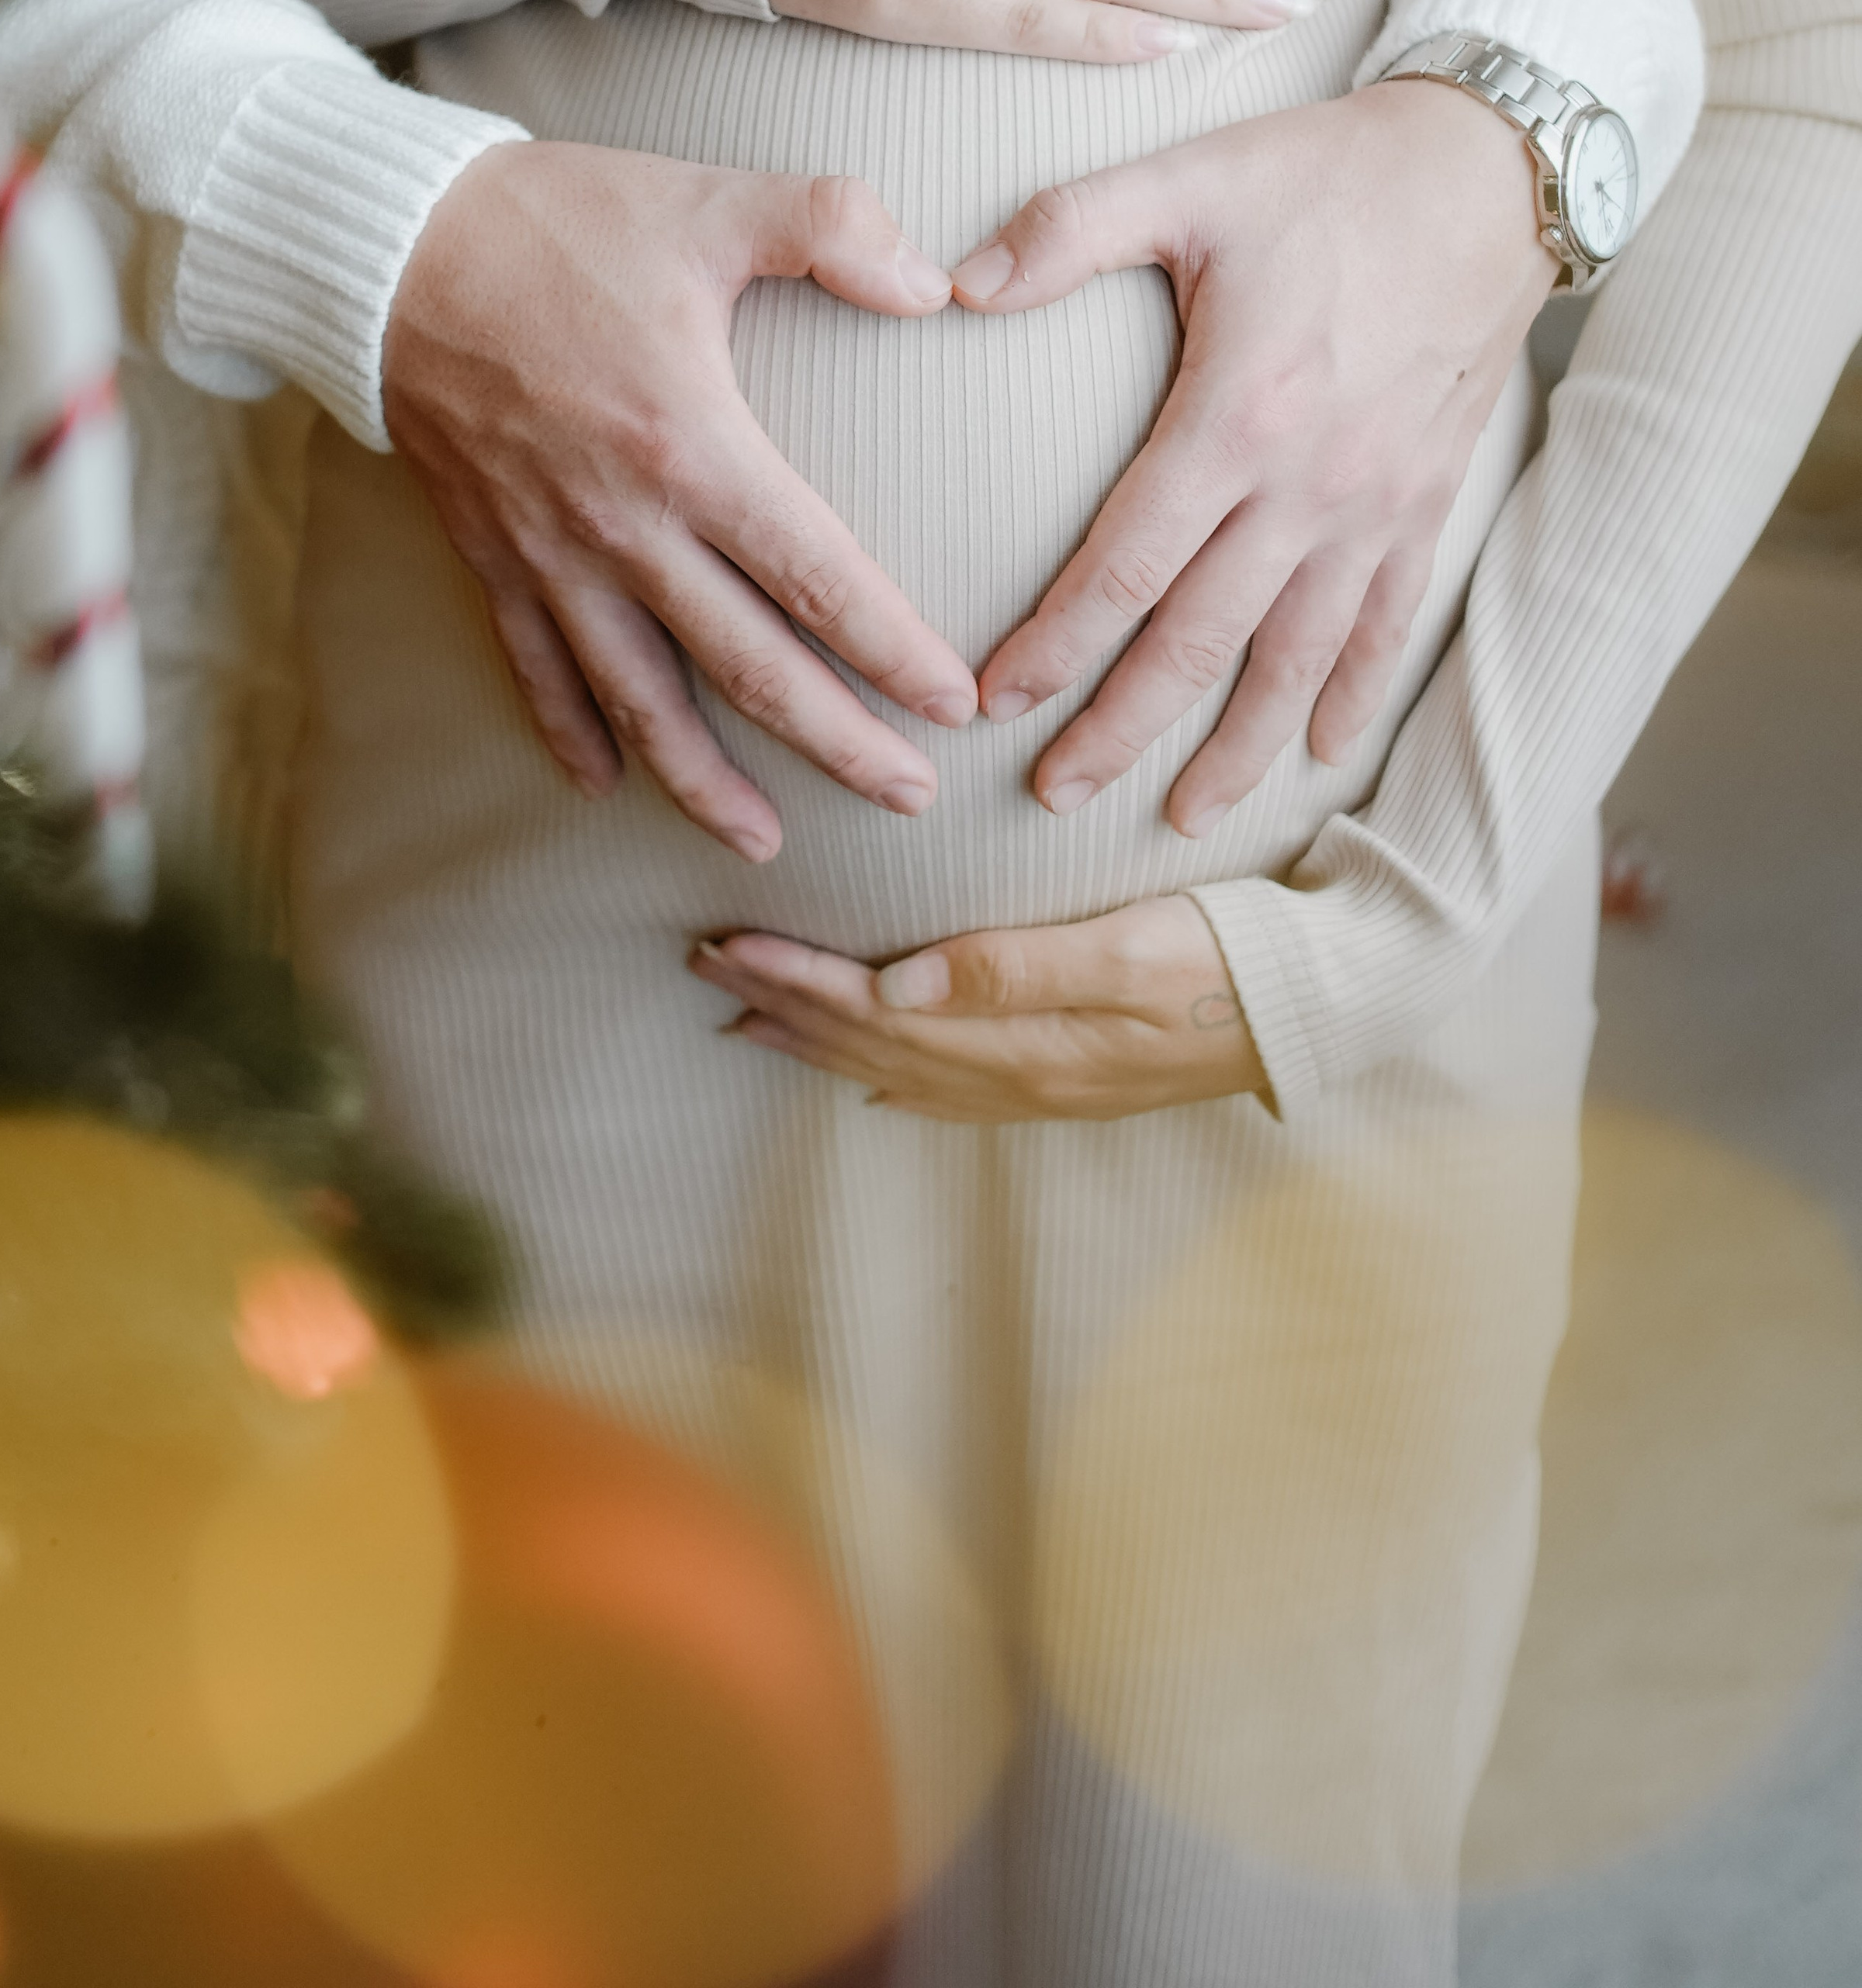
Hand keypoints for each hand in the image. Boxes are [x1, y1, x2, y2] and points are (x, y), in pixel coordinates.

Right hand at [383, 141, 977, 861]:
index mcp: (692, 449)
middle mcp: (624, 527)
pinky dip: (569, 732)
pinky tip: (601, 786)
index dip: (893, 650)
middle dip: (838, 745)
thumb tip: (934, 285)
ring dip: (704, 781)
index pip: (818, 578)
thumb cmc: (555, 222)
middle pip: (750, 668)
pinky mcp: (490, 556)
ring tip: (764, 845)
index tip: (956, 706)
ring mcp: (551, 555)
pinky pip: (535, 668)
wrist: (385, 251)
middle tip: (910, 799)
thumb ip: (832, 227)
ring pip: (640, 700)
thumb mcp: (706, 202)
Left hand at [691, 896, 1265, 1121]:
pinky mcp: (1074, 1079)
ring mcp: (1048, 1085)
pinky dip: (891, 1076)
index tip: (726, 944)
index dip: (795, 981)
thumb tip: (897, 987)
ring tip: (749, 1016)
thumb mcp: (1133, 949)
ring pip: (901, 1070)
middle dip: (784, 1005)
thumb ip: (1015, 968)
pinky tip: (865, 1070)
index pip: (878, 1013)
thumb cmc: (1235, 954)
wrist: (1330, 1002)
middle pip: (873, 1045)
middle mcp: (1023, 1074)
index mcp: (1024, 1039)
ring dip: (820, 1040)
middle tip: (704, 965)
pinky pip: (952, 1089)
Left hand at [953, 82, 1560, 832]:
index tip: (994, 702)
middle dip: (1122, 726)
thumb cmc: (1328, 174)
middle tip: (1055, 796)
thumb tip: (958, 281)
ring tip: (1181, 815)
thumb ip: (1069, 229)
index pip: (1125, 564)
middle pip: (1199, 639)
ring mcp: (1375, 505)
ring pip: (1295, 657)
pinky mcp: (1427, 501)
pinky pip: (1387, 623)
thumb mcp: (1190, 177)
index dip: (1057, 642)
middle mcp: (1308, 484)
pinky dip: (1352, 695)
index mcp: (1236, 417)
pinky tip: (1320, 752)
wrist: (1489, 171)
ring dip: (1237, 745)